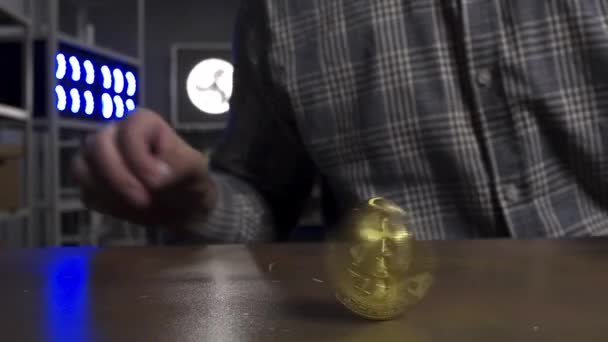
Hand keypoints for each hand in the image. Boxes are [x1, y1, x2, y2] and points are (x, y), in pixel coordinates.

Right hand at [72, 109, 216, 227]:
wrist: (181, 207)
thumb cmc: (187, 179)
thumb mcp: (194, 169)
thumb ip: (178, 167)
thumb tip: (154, 180)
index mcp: (141, 123)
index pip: (128, 131)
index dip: (139, 158)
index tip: (158, 182)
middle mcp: (114, 134)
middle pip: (97, 146)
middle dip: (120, 178)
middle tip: (144, 200)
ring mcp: (98, 158)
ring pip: (82, 168)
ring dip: (108, 191)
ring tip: (136, 205)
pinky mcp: (92, 183)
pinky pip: (84, 191)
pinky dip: (104, 203)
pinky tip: (127, 209)